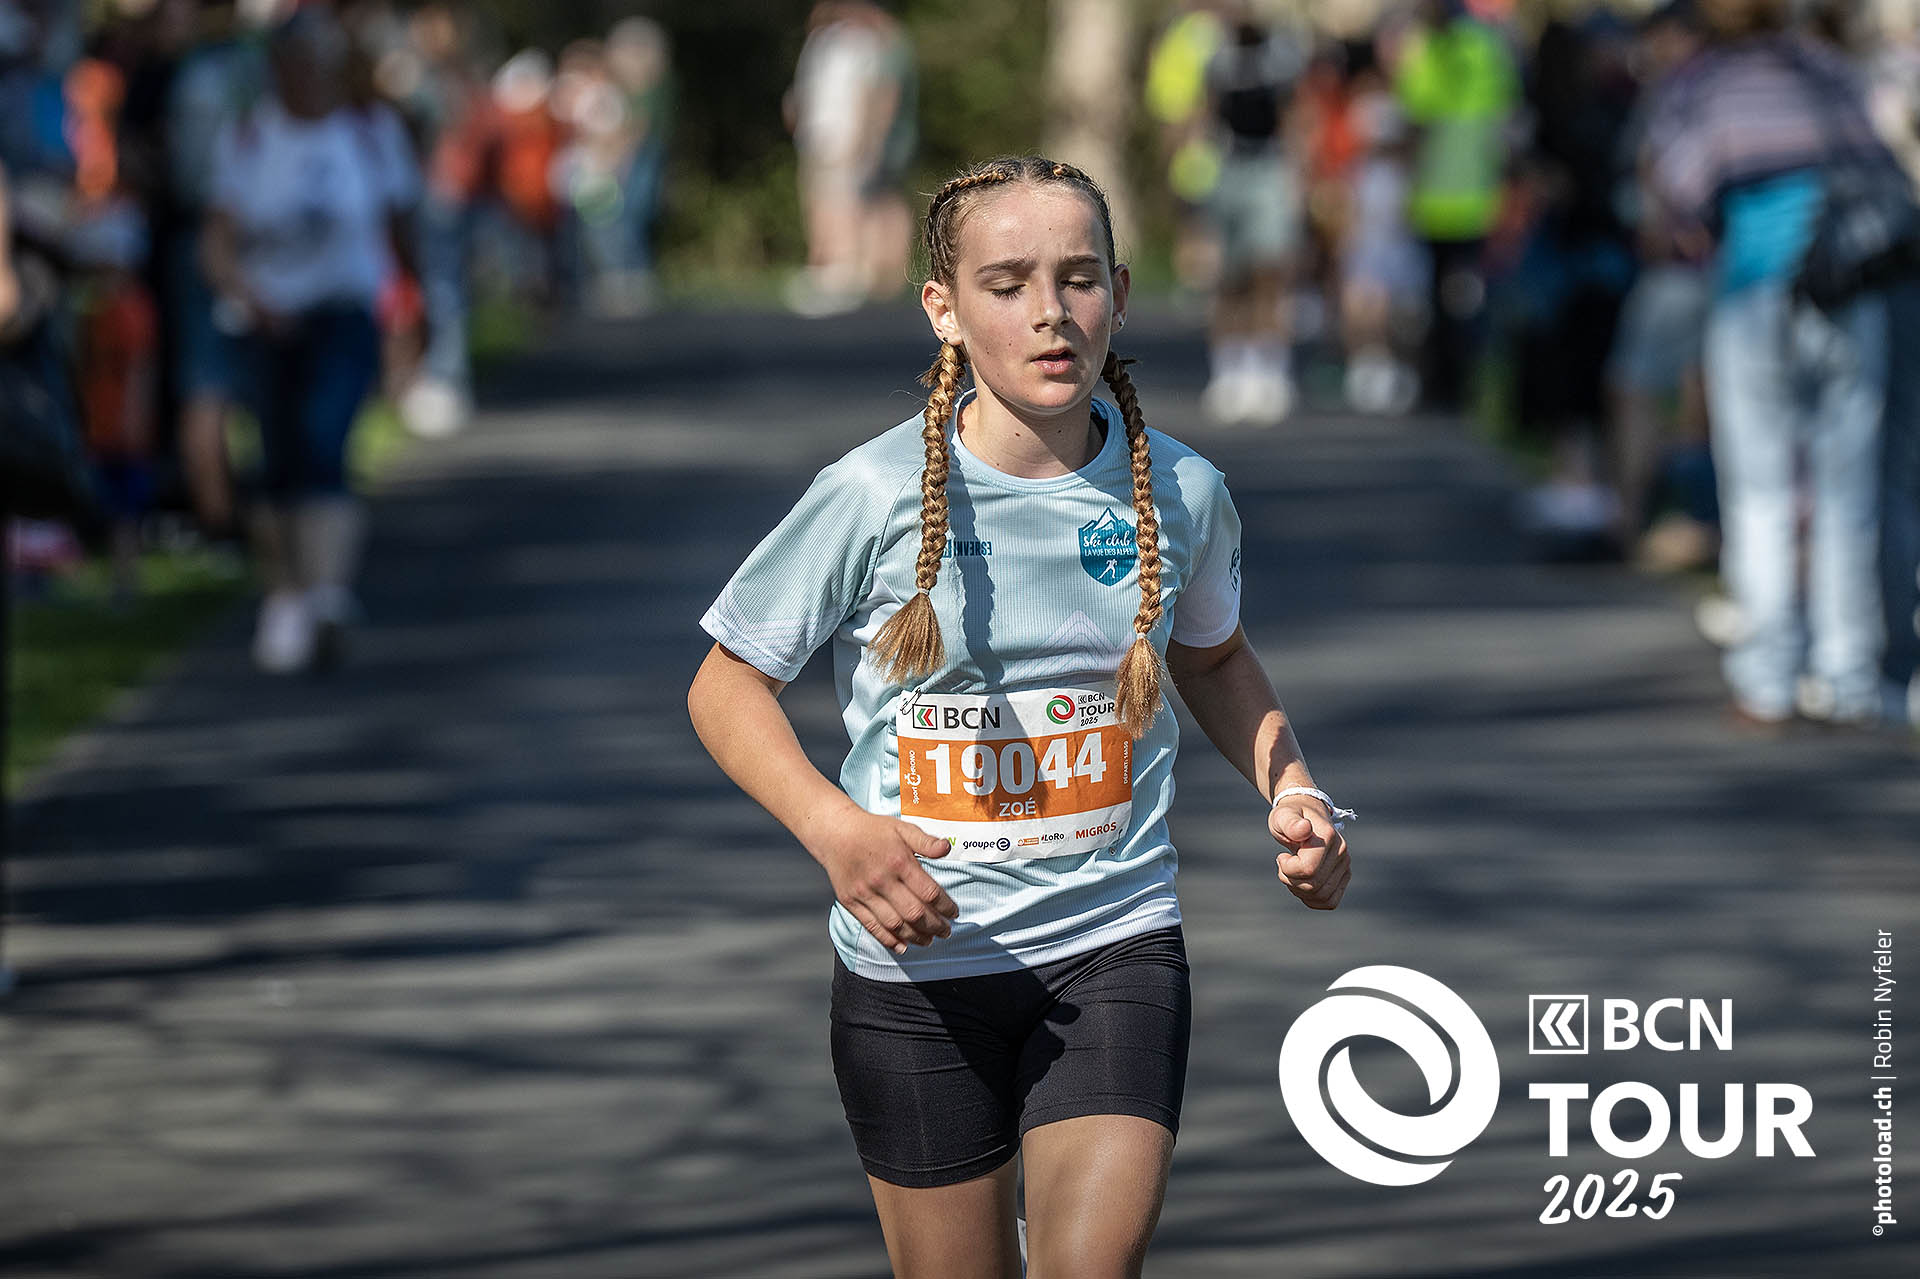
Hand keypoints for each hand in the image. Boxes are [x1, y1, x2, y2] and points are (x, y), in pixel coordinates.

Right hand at [816, 812, 958, 954]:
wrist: (835, 833)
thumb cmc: (873, 830)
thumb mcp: (902, 828)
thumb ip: (926, 841)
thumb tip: (947, 848)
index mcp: (899, 862)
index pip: (929, 893)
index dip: (946, 907)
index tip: (954, 914)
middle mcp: (882, 880)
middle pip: (914, 913)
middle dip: (935, 926)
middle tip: (946, 932)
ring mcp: (865, 893)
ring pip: (895, 924)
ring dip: (915, 937)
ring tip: (929, 941)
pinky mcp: (851, 902)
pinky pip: (872, 927)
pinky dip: (889, 940)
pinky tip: (903, 946)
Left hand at [1270, 797, 1350, 910]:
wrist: (1306, 815)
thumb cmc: (1291, 816)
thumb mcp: (1282, 816)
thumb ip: (1290, 823)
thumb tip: (1304, 828)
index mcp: (1328, 836)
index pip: (1307, 869)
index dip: (1287, 869)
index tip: (1281, 856)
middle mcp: (1342, 852)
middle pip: (1313, 886)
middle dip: (1291, 880)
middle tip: (1284, 865)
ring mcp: (1345, 865)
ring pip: (1322, 896)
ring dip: (1300, 891)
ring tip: (1292, 873)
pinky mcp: (1344, 876)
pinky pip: (1330, 901)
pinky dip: (1312, 899)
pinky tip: (1301, 884)